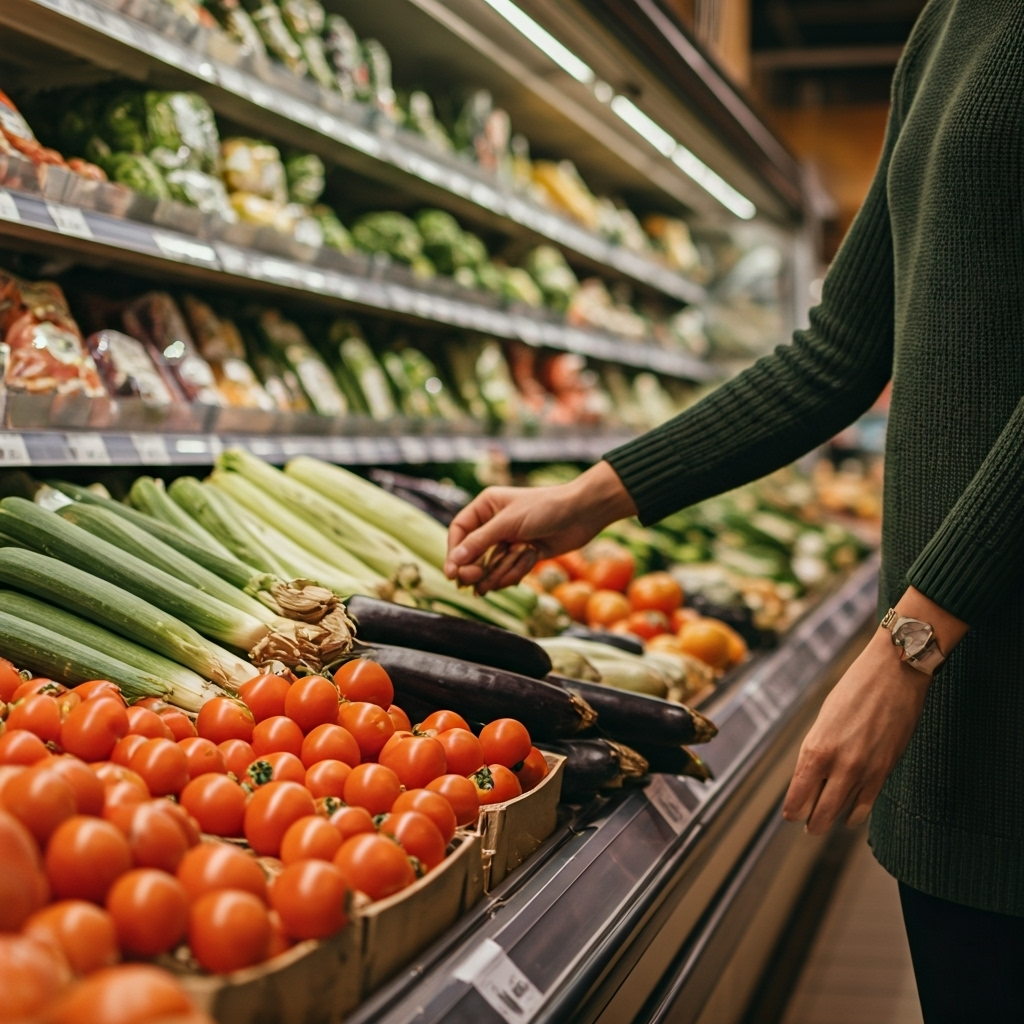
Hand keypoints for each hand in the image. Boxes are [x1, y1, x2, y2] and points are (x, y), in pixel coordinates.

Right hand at [444, 460, 636, 592]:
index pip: (459, 531)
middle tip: (475, 582)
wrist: (583, 513)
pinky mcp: (523, 555)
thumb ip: (480, 542)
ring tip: (512, 565)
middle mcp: (494, 523)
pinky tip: (531, 556)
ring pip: (491, 567)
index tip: (452, 573)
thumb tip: (455, 561)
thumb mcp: (508, 523)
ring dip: (500, 570)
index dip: (453, 552)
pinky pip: (509, 572)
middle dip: (475, 568)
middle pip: (471, 554)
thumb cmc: (545, 508)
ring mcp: (509, 541)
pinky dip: (517, 571)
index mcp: (486, 506)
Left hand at [783, 587, 967, 833]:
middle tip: (806, 825)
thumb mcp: (824, 719)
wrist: (894, 673)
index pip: (798, 796)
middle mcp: (838, 765)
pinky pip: (867, 804)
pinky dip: (856, 813)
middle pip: (819, 813)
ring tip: (826, 821)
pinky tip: (850, 814)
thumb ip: (817, 750)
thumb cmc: (855, 689)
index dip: (792, 810)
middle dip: (811, 822)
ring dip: (833, 820)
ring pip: (843, 814)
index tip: (790, 815)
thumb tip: (811, 776)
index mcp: (815, 749)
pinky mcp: (886, 771)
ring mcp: (864, 771)